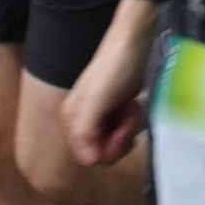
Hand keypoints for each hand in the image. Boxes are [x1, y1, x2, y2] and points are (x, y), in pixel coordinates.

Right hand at [61, 0, 156, 167]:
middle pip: (103, 151)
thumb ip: (86, 132)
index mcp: (70, 119)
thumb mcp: (97, 101)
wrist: (133, 43)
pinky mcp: (112, 109)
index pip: (90, 157)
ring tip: (131, 106)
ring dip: (128, 127)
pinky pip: (122, 130)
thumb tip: (89, 161)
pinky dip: (131, 120)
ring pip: (115, 142)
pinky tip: (133, 104)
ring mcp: (97, 114)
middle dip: (120, 137)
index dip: (109, 149)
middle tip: (128, 115)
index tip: (121, 130)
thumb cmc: (116, 69)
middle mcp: (80, 120)